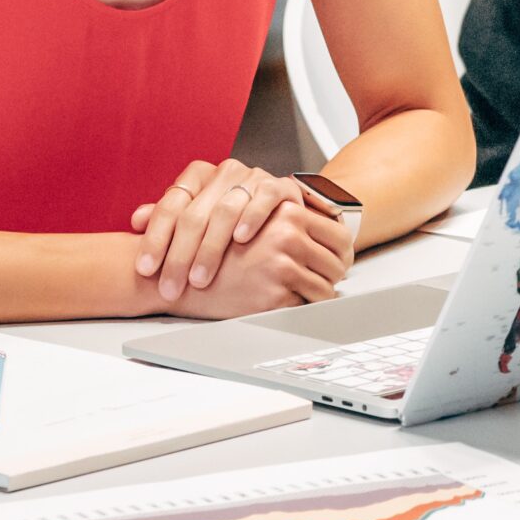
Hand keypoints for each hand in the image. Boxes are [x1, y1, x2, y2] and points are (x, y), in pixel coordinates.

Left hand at [131, 157, 311, 303]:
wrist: (279, 208)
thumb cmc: (231, 218)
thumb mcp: (197, 215)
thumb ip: (167, 216)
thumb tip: (137, 220)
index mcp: (199, 176)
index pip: (170, 205)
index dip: (155, 238)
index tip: (145, 269)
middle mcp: (224, 173)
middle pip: (194, 214)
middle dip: (179, 256)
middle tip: (170, 286)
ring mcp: (253, 177)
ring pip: (224, 211)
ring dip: (209, 249)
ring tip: (199, 279)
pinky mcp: (280, 186)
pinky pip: (264, 198)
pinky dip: (252, 217)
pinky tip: (241, 238)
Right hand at [163, 201, 356, 318]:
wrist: (178, 275)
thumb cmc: (212, 248)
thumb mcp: (251, 217)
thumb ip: (285, 217)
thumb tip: (328, 222)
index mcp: (285, 211)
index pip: (337, 231)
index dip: (340, 248)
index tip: (340, 257)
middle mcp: (287, 235)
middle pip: (337, 259)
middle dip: (338, 271)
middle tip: (337, 278)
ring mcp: (282, 266)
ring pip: (326, 284)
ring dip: (325, 292)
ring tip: (321, 294)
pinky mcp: (274, 296)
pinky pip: (307, 306)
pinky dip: (307, 308)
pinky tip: (302, 306)